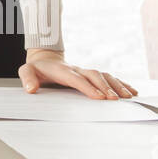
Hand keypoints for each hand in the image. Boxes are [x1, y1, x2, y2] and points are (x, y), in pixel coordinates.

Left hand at [17, 48, 137, 99]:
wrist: (45, 58)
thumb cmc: (36, 68)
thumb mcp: (26, 70)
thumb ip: (27, 78)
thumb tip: (31, 88)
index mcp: (62, 70)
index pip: (76, 79)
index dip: (88, 87)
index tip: (99, 97)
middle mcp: (77, 69)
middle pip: (94, 76)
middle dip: (105, 87)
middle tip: (115, 100)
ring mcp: (85, 71)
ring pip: (104, 75)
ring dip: (116, 85)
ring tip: (127, 97)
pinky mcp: (91, 75)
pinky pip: (109, 77)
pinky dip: (121, 84)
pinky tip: (131, 92)